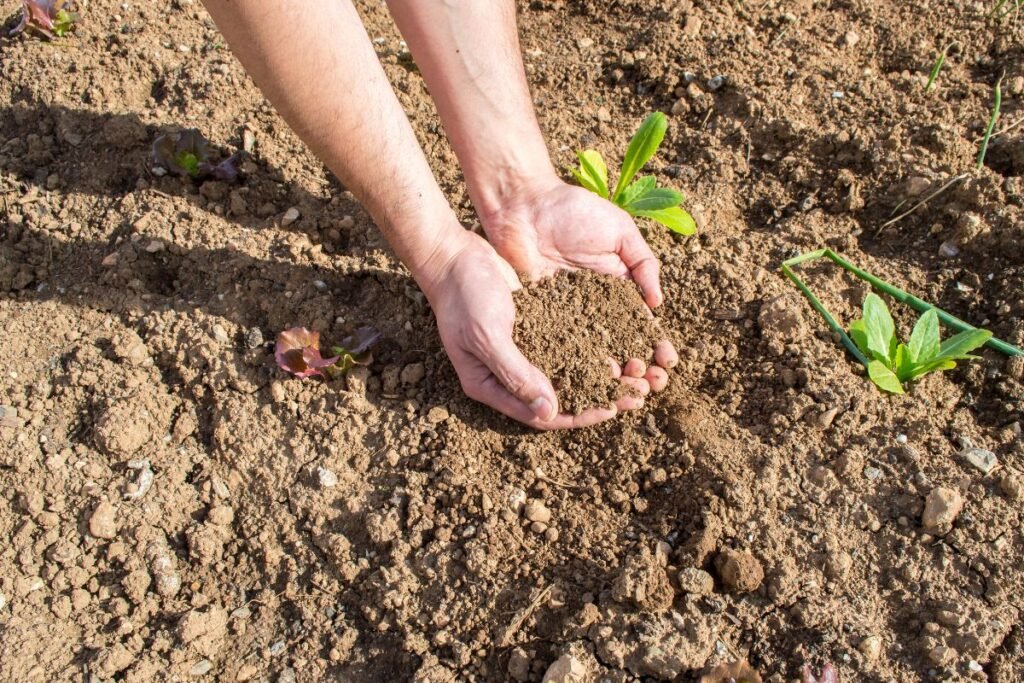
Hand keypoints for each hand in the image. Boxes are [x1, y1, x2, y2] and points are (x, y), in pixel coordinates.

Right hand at [419, 229, 646, 429]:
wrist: (454, 255)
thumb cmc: (463, 296)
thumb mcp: (487, 336)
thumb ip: (516, 374)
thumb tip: (550, 411)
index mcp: (489, 386)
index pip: (538, 415)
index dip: (575, 415)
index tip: (610, 409)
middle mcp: (506, 374)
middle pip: (558, 398)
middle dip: (598, 397)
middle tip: (636, 394)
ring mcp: (521, 351)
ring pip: (567, 372)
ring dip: (601, 374)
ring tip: (636, 372)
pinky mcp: (533, 328)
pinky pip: (565, 345)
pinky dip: (591, 348)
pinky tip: (618, 344)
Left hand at [479, 178, 678, 389]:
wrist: (523, 205)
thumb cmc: (572, 210)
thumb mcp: (620, 230)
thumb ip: (643, 264)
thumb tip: (657, 304)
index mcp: (617, 287)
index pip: (640, 324)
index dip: (655, 346)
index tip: (667, 363)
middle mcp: (593, 307)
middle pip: (619, 347)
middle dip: (637, 370)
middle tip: (649, 387)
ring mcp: (566, 315)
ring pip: (591, 354)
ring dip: (609, 376)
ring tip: (623, 393)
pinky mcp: (538, 318)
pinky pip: (558, 347)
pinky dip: (572, 367)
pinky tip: (586, 384)